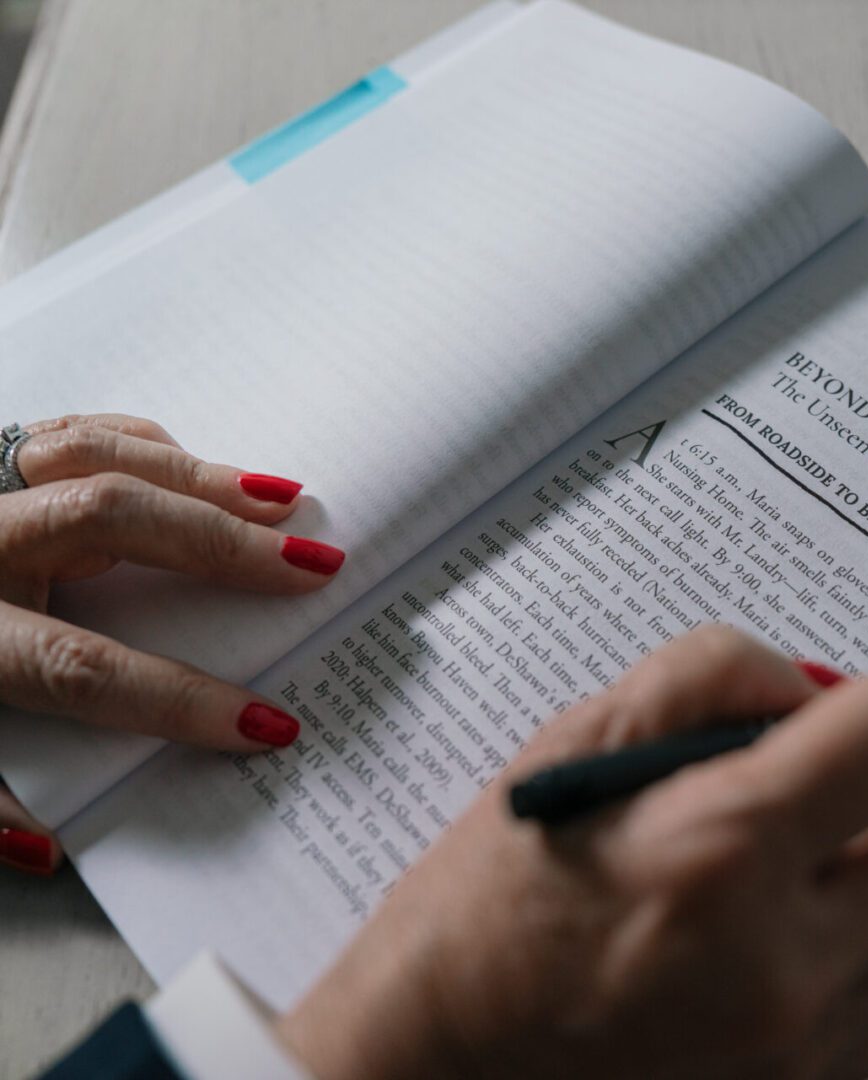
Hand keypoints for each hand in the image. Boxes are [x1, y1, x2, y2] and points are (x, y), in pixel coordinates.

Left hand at [0, 413, 345, 875]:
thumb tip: (48, 849)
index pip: (77, 665)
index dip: (176, 698)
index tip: (263, 725)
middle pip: (105, 519)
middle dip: (220, 547)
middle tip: (311, 571)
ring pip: (94, 455)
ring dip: (204, 479)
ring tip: (287, 505)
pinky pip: (76, 430)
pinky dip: (157, 448)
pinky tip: (216, 475)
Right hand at [278, 626, 867, 1079]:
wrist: (438, 1077)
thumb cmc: (485, 912)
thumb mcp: (575, 746)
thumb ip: (712, 677)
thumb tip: (816, 690)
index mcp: (720, 852)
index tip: (856, 713)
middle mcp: (786, 962)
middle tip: (848, 778)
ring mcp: (809, 1046)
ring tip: (815, 858)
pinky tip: (803, 933)